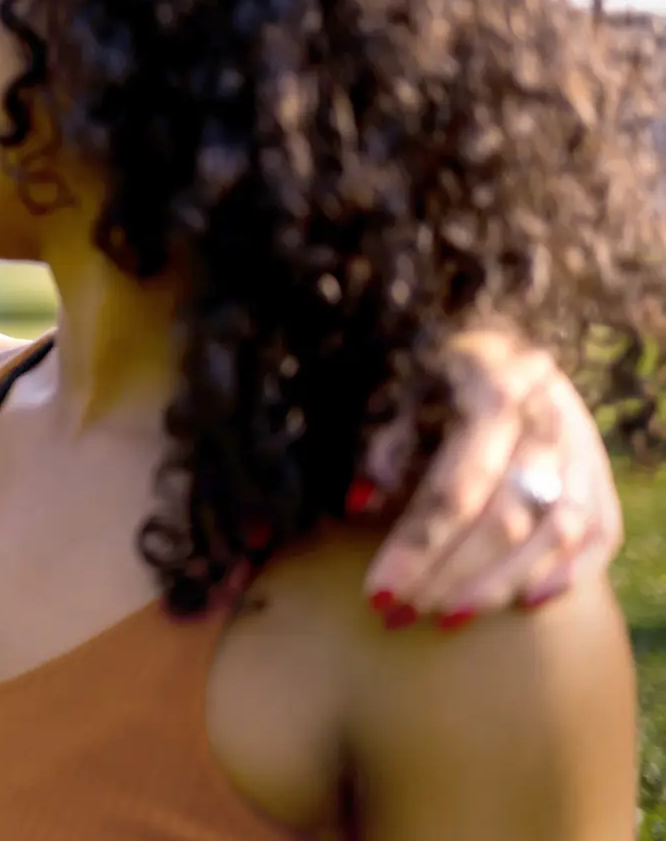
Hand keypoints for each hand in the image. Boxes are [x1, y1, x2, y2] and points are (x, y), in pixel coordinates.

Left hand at [356, 330, 620, 625]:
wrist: (501, 342)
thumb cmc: (433, 372)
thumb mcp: (397, 390)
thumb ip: (382, 446)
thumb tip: (359, 505)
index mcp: (488, 388)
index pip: (454, 488)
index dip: (417, 547)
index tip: (378, 592)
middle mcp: (545, 418)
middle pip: (504, 518)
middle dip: (449, 577)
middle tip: (401, 614)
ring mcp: (582, 447)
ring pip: (553, 533)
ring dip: (498, 586)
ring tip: (445, 619)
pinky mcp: (602, 472)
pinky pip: (597, 534)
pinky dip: (565, 575)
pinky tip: (525, 604)